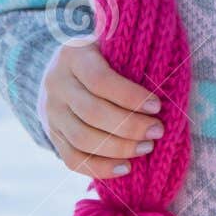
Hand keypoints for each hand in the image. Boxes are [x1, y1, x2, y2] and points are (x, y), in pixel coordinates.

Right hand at [39, 43, 163, 179]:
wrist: (62, 71)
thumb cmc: (102, 58)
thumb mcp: (110, 47)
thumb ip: (130, 59)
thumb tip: (164, 81)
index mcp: (73, 56)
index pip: (100, 80)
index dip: (130, 96)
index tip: (157, 106)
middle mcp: (57, 85)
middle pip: (92, 113)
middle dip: (129, 126)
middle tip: (156, 131)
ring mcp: (51, 113)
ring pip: (82, 139)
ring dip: (119, 148)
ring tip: (146, 147)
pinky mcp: (53, 136)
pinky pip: (73, 159)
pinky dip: (100, 168)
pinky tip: (125, 168)